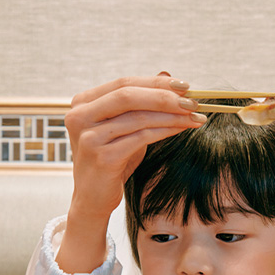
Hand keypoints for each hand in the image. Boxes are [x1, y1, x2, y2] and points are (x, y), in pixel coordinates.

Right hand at [57, 74, 205, 273]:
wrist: (93, 199)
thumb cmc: (111, 161)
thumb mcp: (125, 127)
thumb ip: (141, 103)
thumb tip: (167, 75)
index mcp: (82, 103)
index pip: (123, 83)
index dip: (155, 82)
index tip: (185, 85)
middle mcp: (79, 117)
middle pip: (128, 95)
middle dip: (164, 96)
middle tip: (193, 100)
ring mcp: (89, 137)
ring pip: (138, 117)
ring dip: (171, 115)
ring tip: (194, 116)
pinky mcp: (102, 157)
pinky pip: (141, 137)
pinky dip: (164, 131)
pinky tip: (181, 129)